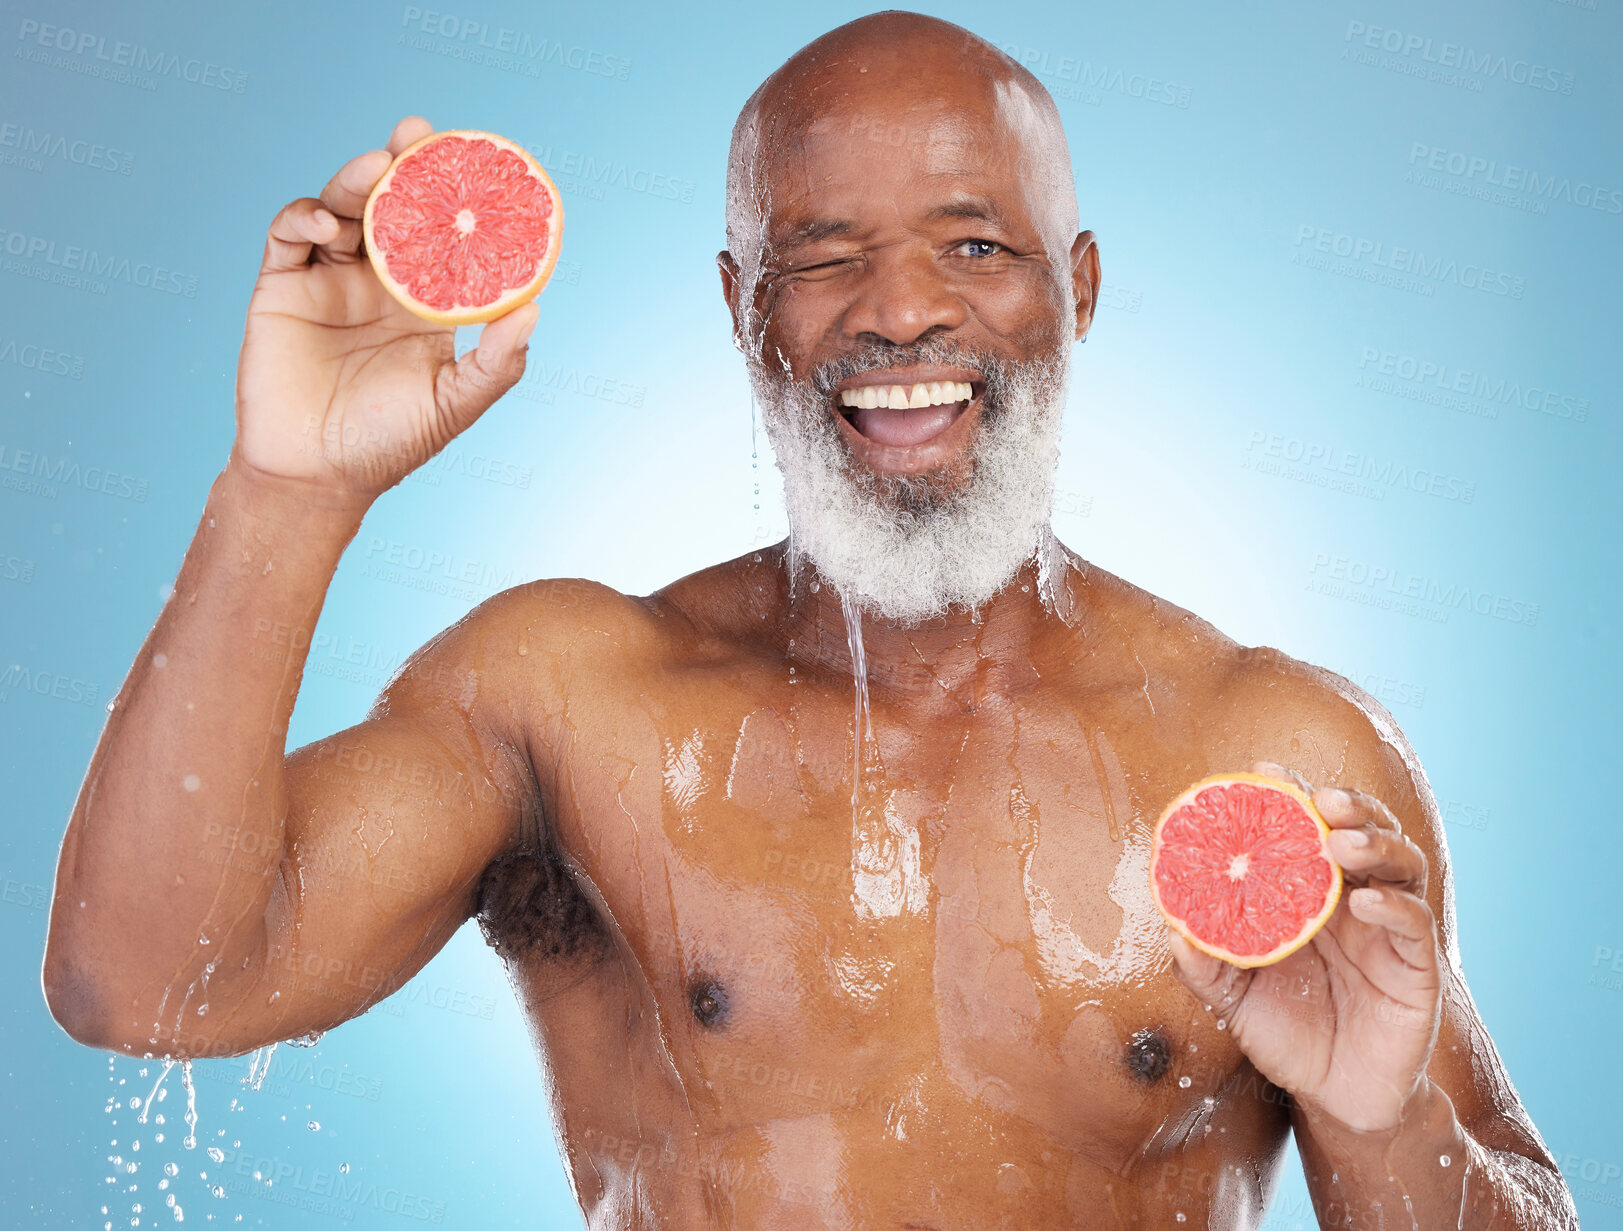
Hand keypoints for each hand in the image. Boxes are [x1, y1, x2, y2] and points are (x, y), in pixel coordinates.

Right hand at [232, 116, 540, 504]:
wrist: (316, 476)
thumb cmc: (389, 443)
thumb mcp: (454, 403)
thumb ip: (496, 362)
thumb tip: (534, 309)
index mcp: (423, 298)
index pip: (442, 232)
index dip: (453, 195)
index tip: (476, 162)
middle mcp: (377, 278)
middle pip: (390, 204)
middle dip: (404, 164)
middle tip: (419, 134)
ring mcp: (328, 276)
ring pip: (342, 206)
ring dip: (358, 180)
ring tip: (378, 166)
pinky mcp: (282, 284)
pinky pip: (290, 234)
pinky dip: (306, 216)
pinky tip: (329, 222)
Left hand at [1162, 759, 1442, 1132]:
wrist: (1336, 1099)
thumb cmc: (1288, 1034)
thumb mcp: (1234, 998)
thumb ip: (1206, 965)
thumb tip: (1174, 929)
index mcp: (1313, 895)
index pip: (1311, 831)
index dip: (1294, 796)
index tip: (1266, 771)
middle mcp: (1356, 902)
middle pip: (1366, 833)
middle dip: (1349, 806)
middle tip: (1320, 798)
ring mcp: (1391, 931)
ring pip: (1401, 868)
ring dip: (1376, 844)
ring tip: (1342, 841)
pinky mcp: (1418, 968)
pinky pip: (1415, 926)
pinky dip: (1394, 907)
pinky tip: (1364, 903)